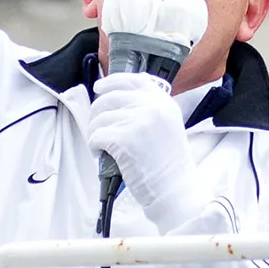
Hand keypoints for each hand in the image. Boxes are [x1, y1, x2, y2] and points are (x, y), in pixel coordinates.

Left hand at [86, 72, 200, 226]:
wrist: (174, 187)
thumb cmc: (168, 163)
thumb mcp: (168, 125)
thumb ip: (149, 109)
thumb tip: (116, 101)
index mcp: (164, 102)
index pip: (134, 80)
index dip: (112, 81)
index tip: (100, 87)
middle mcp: (153, 107)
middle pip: (110, 98)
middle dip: (97, 114)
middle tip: (98, 130)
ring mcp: (138, 121)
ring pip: (99, 117)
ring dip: (95, 133)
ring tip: (103, 147)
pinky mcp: (124, 138)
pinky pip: (96, 135)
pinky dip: (94, 146)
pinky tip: (103, 155)